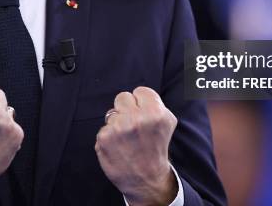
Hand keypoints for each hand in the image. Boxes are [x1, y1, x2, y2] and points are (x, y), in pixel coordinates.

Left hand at [95, 86, 177, 205]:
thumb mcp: (168, 123)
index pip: (140, 91)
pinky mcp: (103, 138)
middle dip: (127, 109)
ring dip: (117, 123)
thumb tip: (140, 95)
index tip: (143, 114)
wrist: (146, 180)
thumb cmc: (156, 149)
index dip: (142, 102)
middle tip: (133, 125)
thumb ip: (155, 105)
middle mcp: (136, 118)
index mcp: (155, 113)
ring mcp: (118, 128)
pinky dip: (109, 136)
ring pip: (112, 113)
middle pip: (122, 97)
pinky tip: (118, 147)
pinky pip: (104, 128)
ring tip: (127, 139)